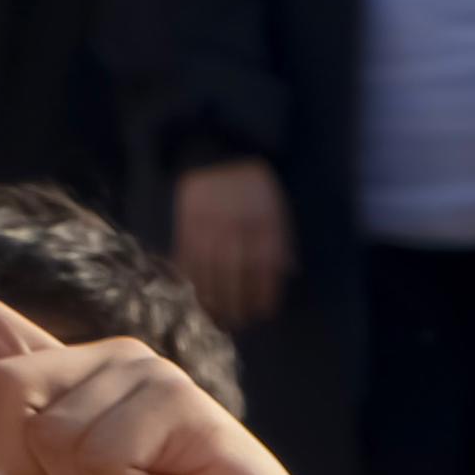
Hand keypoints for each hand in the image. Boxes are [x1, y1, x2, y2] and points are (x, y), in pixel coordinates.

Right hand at [171, 158, 295, 326]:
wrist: (221, 151)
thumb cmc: (256, 187)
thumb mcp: (278, 207)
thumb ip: (282, 238)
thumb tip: (288, 271)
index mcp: (263, 220)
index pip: (266, 266)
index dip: (264, 293)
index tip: (262, 313)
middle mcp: (236, 223)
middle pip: (236, 272)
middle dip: (237, 302)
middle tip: (238, 322)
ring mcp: (209, 221)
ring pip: (209, 266)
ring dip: (212, 296)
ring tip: (216, 316)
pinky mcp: (186, 218)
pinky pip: (186, 252)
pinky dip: (189, 275)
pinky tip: (194, 292)